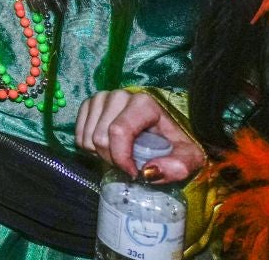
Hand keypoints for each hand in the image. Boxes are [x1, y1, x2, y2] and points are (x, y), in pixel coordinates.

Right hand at [75, 89, 205, 182]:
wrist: (163, 129)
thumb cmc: (175, 142)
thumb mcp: (189, 157)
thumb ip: (177, 167)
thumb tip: (148, 172)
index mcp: (143, 103)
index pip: (118, 131)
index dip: (121, 158)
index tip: (134, 174)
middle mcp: (118, 95)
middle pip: (100, 137)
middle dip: (113, 159)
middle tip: (128, 166)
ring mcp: (101, 98)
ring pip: (87, 137)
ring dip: (101, 155)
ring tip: (120, 156)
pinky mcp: (90, 104)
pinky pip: (79, 134)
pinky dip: (90, 148)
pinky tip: (108, 148)